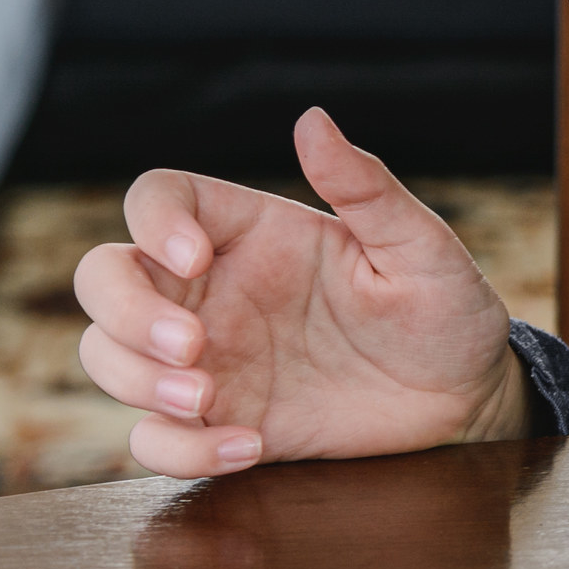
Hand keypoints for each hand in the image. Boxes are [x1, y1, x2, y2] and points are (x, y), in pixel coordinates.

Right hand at [72, 108, 527, 476]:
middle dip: (125, 312)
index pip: (160, 198)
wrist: (463, 397)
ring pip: (107, 357)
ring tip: (208, 401)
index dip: (153, 220)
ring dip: (137, 381)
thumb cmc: (445, 309)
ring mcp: (209, 358)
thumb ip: (366, 188)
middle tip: (192, 346)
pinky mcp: (221, 421)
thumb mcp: (420, 247)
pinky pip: (155, 439)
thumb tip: (313, 120)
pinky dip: (179, 448)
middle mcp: (215, 290)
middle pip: (105, 278)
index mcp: (253, 232)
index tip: (196, 257)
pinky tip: (247, 446)